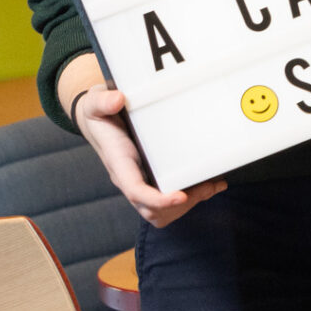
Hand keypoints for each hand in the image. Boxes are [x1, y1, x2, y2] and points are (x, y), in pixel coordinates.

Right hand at [61, 55, 224, 227]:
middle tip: (209, 186)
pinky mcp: (153, 178)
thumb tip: (117, 99)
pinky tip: (211, 183)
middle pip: (152, 210)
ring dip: (190, 203)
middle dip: (180, 205)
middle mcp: (130, 178)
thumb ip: (102, 102)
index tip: (180, 196)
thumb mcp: (96, 104)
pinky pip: (170, 201)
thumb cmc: (100, 114)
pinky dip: (193, 196)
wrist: (99, 119)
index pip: (135, 191)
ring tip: (214, 186)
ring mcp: (142, 181)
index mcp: (119, 163)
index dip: (157, 199)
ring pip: (162, 211)